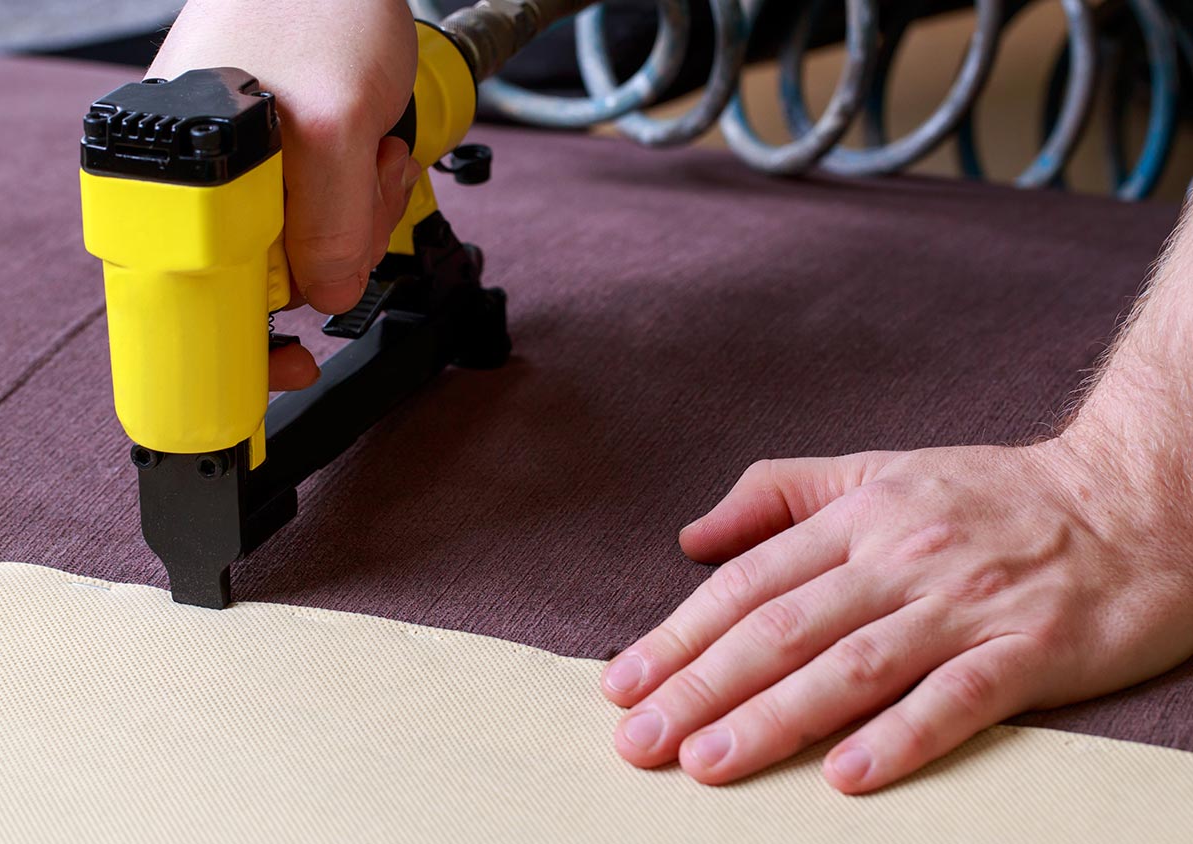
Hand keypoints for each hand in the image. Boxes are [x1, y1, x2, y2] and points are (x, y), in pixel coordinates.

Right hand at [149, 0, 421, 390]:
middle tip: (361, 188)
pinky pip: (323, 218)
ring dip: (358, 219)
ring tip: (368, 148)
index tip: (289, 369)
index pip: (191, 304)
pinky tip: (370, 146)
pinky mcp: (280, 170)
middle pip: (266, 284)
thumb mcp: (332, 128)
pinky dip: (360, 198)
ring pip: (305, 255)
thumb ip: (326, 228)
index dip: (241, 348)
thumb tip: (325, 298)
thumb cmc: (313, 4)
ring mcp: (240, 179)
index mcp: (173, 183)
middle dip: (333, 253)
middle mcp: (197, 187)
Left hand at [600, 431, 1192, 792]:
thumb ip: (780, 494)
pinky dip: (900, 737)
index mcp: (859, 516)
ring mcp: (965, 605)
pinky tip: (843, 774)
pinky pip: (957, 700)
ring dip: (774, 718)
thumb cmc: (991, 494)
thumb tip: (692, 537)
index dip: (679, 635)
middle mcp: (902, 557)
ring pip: (853, 666)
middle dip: (702, 687)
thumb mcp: (879, 471)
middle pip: (783, 627)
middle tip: (640, 742)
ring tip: (708, 764)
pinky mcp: (1030, 651)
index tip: (622, 683)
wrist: (1134, 498)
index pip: (748, 581)